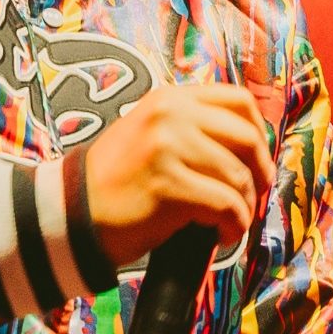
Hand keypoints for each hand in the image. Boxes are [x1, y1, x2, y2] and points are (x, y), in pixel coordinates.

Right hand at [84, 84, 274, 267]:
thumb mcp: (151, 135)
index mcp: (170, 99)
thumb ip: (191, 128)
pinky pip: (226, 205)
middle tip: (254, 196)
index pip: (238, 100)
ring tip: (229, 222)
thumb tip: (250, 148)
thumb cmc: (117, 181)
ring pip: (238, 176)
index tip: (257, 161)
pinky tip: (222, 234)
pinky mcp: (169, 185)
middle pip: (246, 138)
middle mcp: (171, 115)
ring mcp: (169, 148)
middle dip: (260, 172)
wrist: (73, 212)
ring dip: (244, 206)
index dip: (259, 133)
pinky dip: (234, 225)